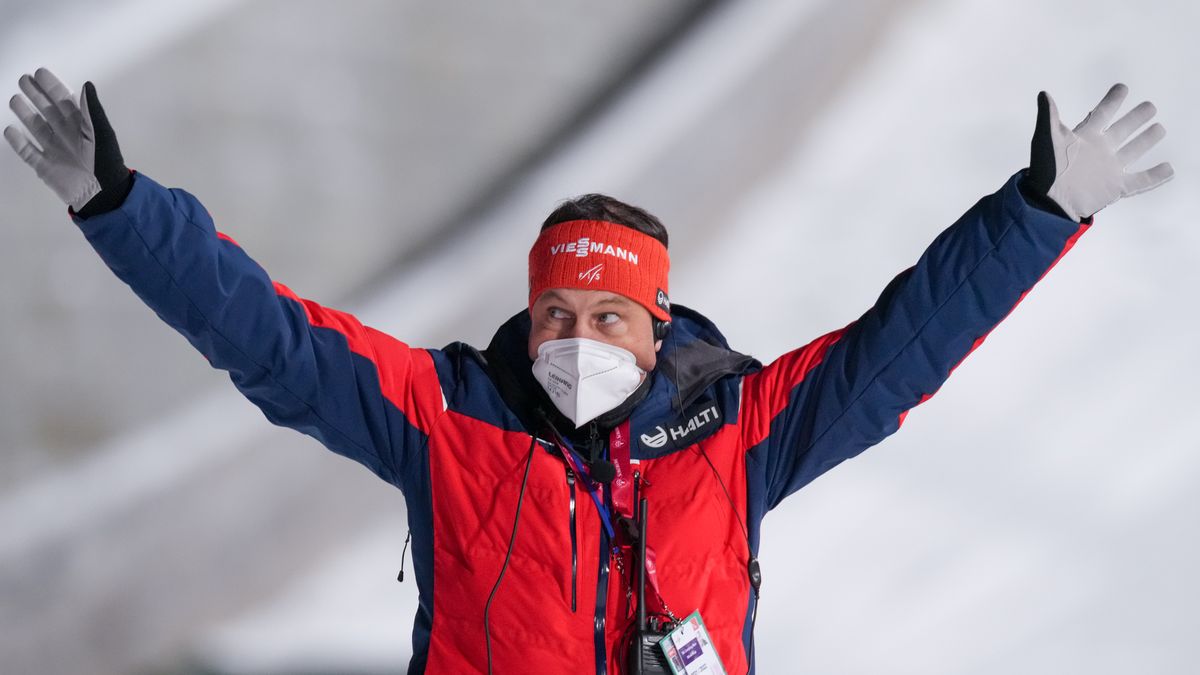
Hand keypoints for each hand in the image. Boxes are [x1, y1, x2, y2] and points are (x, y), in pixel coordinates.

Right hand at [4, 68, 126, 212]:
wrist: (102, 194)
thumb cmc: (105, 162)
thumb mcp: (101, 134)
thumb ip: (92, 111)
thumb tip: (86, 84)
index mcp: (81, 126)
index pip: (64, 102)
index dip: (52, 87)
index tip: (40, 73)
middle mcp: (65, 135)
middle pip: (47, 111)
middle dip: (35, 95)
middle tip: (23, 79)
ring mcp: (54, 150)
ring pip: (35, 128)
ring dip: (25, 113)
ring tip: (14, 99)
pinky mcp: (44, 166)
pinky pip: (27, 151)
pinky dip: (17, 142)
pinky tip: (9, 130)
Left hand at [1026, 84, 1173, 221]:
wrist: (1049, 201)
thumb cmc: (1045, 171)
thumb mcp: (1045, 139)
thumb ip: (1049, 116)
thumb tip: (1044, 94)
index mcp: (1086, 137)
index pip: (1103, 113)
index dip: (1113, 100)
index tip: (1122, 87)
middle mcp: (1100, 150)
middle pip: (1124, 129)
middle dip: (1137, 117)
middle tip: (1150, 106)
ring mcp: (1110, 168)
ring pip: (1134, 150)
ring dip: (1147, 139)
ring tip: (1159, 128)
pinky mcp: (1116, 187)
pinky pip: (1141, 181)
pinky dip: (1156, 176)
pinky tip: (1169, 169)